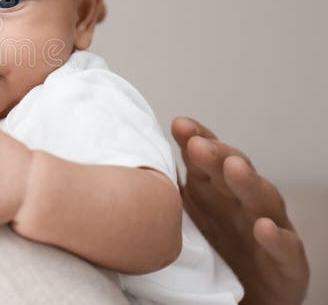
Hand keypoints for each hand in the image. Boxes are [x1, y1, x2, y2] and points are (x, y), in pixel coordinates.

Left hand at [172, 117, 309, 303]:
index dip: (196, 138)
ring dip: (248, 182)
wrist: (250, 294)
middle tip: (199, 144)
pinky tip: (264, 228)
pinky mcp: (286, 262)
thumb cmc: (215, 246)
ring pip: (262, 199)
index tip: (179, 125)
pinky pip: (285, 248)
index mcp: (215, 188)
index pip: (206, 157)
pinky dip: (277, 237)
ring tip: (234, 168)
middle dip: (217, 154)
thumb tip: (125, 165)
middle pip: (233, 171)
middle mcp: (243, 201)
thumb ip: (164, 190)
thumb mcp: (186, 216)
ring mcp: (268, 227)